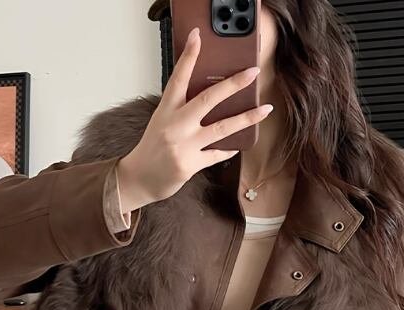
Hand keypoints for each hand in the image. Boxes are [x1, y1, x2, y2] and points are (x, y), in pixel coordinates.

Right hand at [116, 25, 273, 210]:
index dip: (189, 56)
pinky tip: (239, 143)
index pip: (178, 77)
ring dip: (246, 118)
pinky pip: (217, 154)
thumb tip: (211, 98)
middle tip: (252, 72)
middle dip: (233, 84)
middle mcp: (175, 125)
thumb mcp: (162, 122)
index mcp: (166, 110)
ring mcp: (183, 146)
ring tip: (265, 110)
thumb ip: (181, 109)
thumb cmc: (152, 148)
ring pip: (221, 128)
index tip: (198, 37)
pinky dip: (229, 148)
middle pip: (208, 99)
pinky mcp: (190, 164)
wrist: (139, 178)